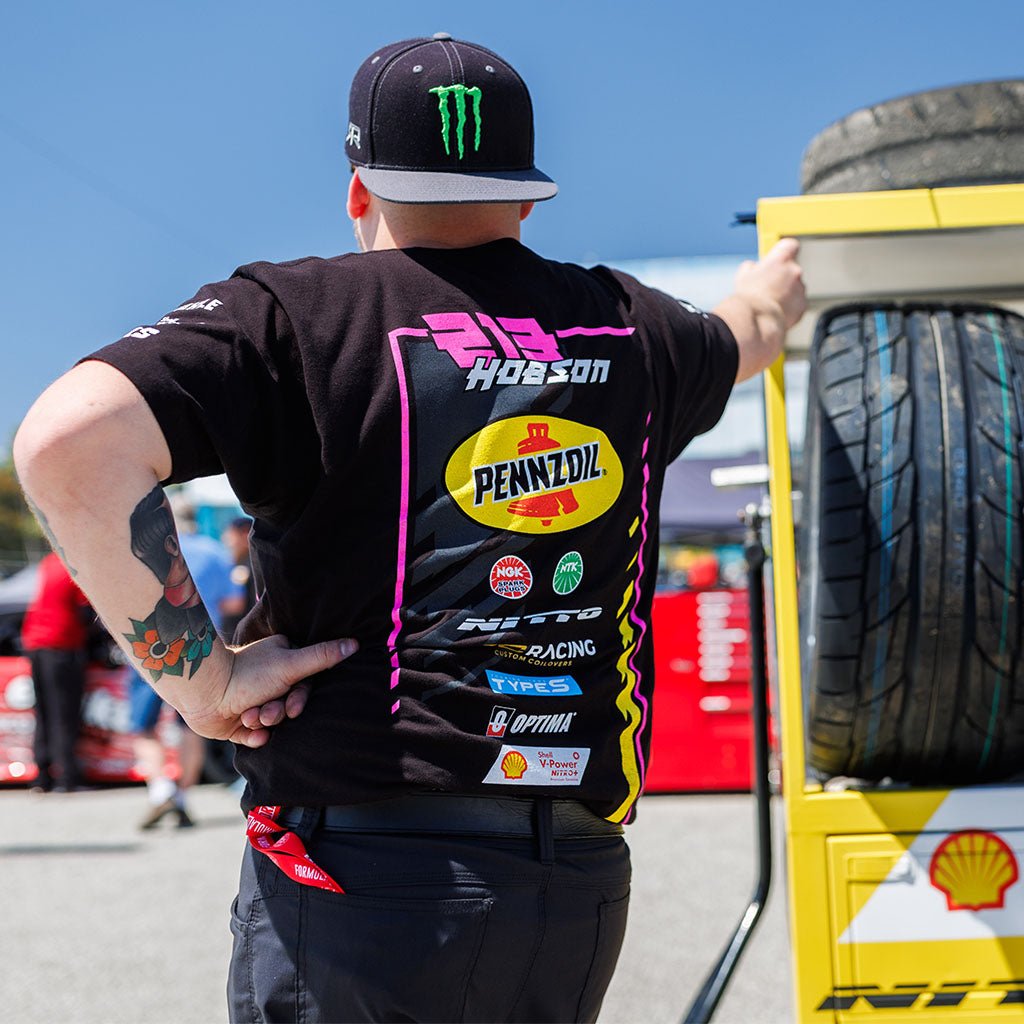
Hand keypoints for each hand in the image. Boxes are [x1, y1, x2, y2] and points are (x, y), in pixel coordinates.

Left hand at [186, 635, 358, 747]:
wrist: (205, 693)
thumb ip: (323, 657)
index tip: (293, 706)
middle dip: (278, 712)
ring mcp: (251, 700)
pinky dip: (252, 736)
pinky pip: (254, 736)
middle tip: (268, 714)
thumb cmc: (248, 674)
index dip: (300, 698)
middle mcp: (267, 679)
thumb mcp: (292, 665)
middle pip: (287, 704)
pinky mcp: (236, 722)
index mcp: (280, 660)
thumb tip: (355, 643)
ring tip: (251, 717)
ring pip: (271, 720)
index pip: (303, 684)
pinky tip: (247, 730)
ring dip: (264, 722)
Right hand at [734, 237, 806, 329]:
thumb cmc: (749, 298)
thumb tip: (753, 268)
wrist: (756, 321)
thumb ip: (752, 266)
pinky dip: (790, 306)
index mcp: (781, 259)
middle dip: (782, 277)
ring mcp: (801, 288)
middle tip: (768, 286)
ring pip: (795, 287)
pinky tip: (775, 311)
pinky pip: (797, 302)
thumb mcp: (743, 275)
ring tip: (769, 302)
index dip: (785, 251)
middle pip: (791, 269)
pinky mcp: (803, 304)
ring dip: (786, 292)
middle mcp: (795, 270)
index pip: (790, 245)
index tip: (780, 256)